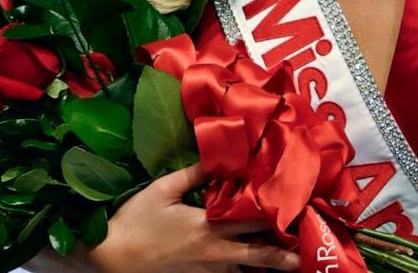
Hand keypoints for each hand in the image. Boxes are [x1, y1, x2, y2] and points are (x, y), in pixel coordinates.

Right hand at [82, 162, 299, 272]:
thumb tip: (219, 156)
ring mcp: (207, 271)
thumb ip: (193, 174)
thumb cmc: (134, 221)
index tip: (302, 212)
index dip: (280, 217)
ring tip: (286, 262)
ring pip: (246, 271)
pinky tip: (249, 269)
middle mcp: (215, 253)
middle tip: (307, 255)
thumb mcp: (162, 190)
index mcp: (208, 227)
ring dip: (264, 266)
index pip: (253, 221)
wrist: (110, 257)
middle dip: (286, 256)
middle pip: (260, 255)